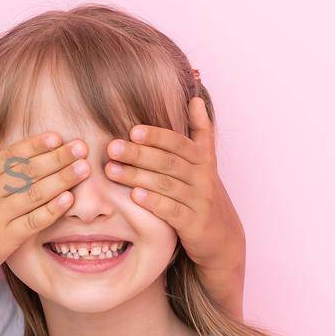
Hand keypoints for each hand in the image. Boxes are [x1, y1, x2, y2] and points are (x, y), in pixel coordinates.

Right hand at [0, 132, 89, 291]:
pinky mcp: (5, 240)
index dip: (34, 145)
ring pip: (33, 193)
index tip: (56, 137)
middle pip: (26, 171)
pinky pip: (33, 221)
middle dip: (56, 157)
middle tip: (80, 147)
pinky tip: (68, 199)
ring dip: (61, 179)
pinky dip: (51, 209)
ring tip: (82, 168)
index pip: (9, 156)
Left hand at [104, 96, 245, 313]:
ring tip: (112, 170)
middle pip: (169, 162)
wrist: (223, 238)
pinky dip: (154, 202)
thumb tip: (195, 97)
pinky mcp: (195, 224)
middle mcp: (203, 178)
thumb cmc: (203, 194)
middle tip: (112, 148)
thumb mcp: (206, 162)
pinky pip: (172, 211)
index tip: (133, 130)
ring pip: (167, 185)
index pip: (179, 143)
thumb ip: (200, 130)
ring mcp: (200, 201)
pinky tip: (135, 196)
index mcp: (202, 160)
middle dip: (139, 154)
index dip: (157, 136)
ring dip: (138, 176)